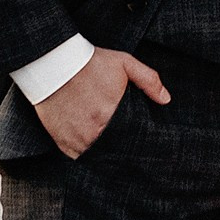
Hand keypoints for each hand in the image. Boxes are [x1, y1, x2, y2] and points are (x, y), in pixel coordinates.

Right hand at [34, 46, 170, 159]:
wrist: (53, 64)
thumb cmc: (90, 62)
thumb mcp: (124, 63)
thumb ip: (148, 80)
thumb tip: (166, 99)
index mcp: (111, 115)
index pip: (131, 138)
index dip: (136, 140)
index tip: (139, 137)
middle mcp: (94, 132)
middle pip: (115, 150)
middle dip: (121, 147)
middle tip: (126, 144)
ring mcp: (77, 139)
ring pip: (97, 156)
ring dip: (104, 152)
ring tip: (109, 144)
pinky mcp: (62, 142)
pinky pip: (78, 156)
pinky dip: (86, 152)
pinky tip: (91, 143)